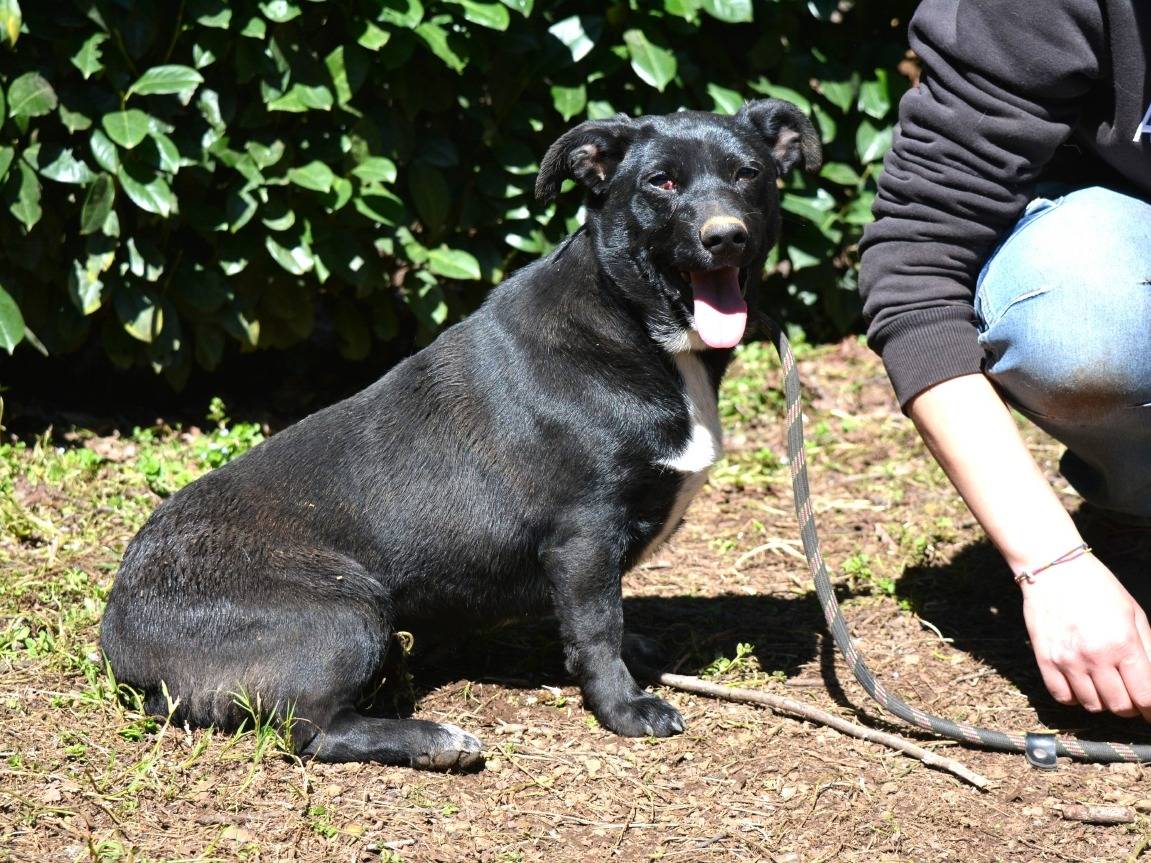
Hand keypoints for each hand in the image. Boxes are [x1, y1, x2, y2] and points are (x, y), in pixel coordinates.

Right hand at [1021, 553, 1150, 719]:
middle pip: (1120, 706)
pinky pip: (1063, 697)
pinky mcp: (1045, 660)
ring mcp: (1067, 660)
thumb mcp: (1134, 614)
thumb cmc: (1098, 588)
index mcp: (1123, 643)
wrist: (1053, 569)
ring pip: (1092, 705)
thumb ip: (1148, 650)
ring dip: (1103, 701)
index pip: (1145, 696)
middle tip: (1130, 695)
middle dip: (1130, 706)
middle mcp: (1095, 656)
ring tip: (1105, 686)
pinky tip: (1081, 684)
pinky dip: (1075, 697)